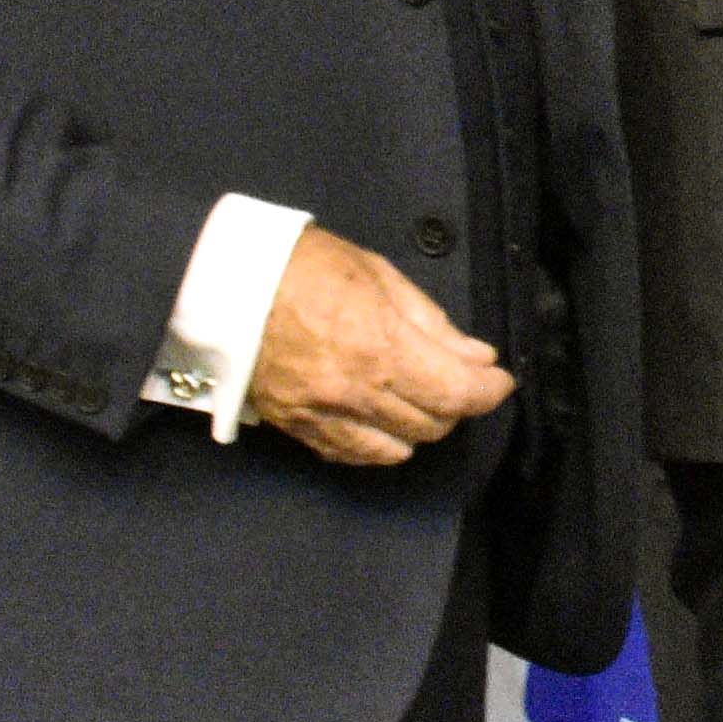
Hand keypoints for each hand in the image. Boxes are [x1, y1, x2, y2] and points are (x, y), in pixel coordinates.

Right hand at [247, 224, 515, 470]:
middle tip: (455, 377)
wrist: (223, 283)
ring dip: (421, 424)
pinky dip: (380, 444)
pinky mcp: (296, 427)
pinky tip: (383, 421)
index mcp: (380, 347)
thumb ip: (432, 323)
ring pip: (397, 447)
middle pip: (432, 424)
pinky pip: (352, 455)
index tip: (499, 380)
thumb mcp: (380, 276)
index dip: (489, 391)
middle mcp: (355, 392)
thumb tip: (477, 356)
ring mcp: (322, 415)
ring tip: (419, 396)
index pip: (456, 393)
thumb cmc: (305, 266)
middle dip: (456, 403)